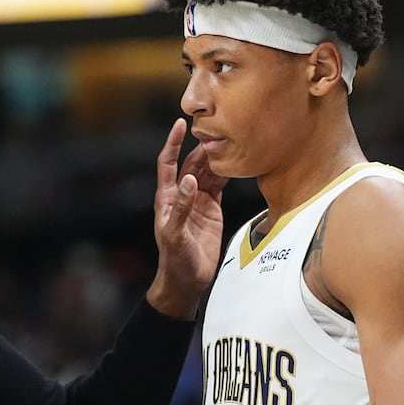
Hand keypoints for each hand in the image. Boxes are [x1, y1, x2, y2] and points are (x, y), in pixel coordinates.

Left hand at [147, 117, 228, 317]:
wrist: (187, 280)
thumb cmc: (174, 260)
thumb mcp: (175, 235)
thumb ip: (181, 209)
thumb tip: (188, 181)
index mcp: (166, 199)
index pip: (168, 164)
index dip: (172, 144)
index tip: (180, 124)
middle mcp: (181, 196)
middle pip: (191, 164)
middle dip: (201, 147)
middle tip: (217, 130)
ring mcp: (198, 202)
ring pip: (207, 173)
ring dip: (216, 158)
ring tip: (230, 141)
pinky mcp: (212, 210)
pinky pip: (219, 185)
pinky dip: (226, 173)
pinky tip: (236, 161)